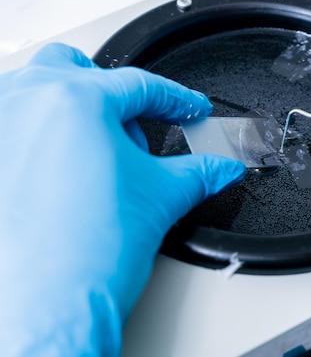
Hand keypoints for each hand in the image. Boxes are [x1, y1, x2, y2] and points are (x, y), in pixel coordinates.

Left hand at [0, 43, 245, 355]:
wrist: (45, 307)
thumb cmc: (87, 253)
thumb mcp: (161, 197)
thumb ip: (201, 172)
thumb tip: (225, 166)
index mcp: (77, 100)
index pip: (140, 86)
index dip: (175, 99)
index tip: (189, 109)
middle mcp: (25, 102)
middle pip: (72, 68)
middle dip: (108, 95)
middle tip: (131, 132)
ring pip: (32, 92)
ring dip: (67, 112)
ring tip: (93, 155)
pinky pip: (11, 129)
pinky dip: (36, 139)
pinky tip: (57, 175)